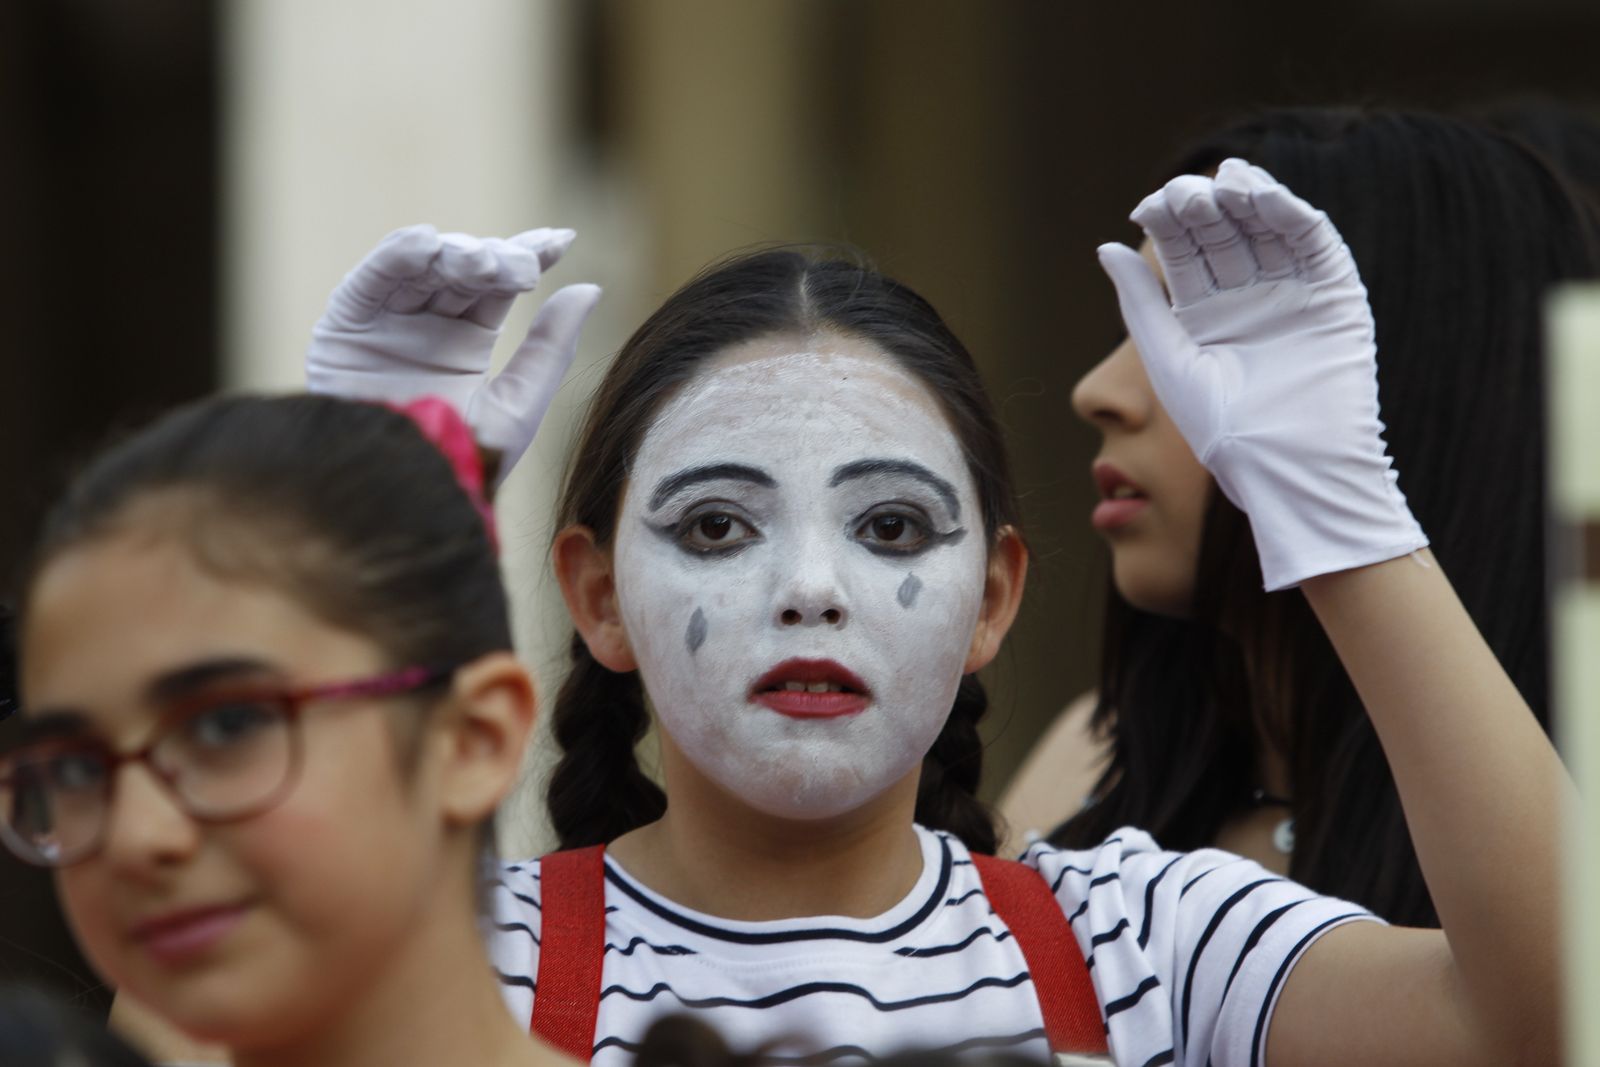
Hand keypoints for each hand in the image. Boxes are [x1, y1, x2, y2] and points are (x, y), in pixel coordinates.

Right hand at [307, 224, 600, 485]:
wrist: (403, 495)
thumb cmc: (462, 461)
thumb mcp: (518, 405)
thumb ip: (551, 348)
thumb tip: (591, 287)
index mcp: (466, 341)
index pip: (499, 284)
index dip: (528, 255)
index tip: (562, 240)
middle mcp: (426, 324)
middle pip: (464, 269)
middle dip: (495, 259)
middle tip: (520, 267)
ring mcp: (387, 321)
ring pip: (423, 267)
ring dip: (455, 253)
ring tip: (484, 261)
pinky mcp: (346, 324)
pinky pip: (372, 279)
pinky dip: (397, 255)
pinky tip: (426, 244)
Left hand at [1096, 158, 1425, 589]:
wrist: (1286, 466)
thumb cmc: (1222, 428)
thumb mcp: (1170, 357)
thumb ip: (1141, 302)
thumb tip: (1105, 246)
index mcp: (1207, 314)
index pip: (1186, 253)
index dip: (1169, 225)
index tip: (1147, 205)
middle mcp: (1249, 299)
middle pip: (1225, 234)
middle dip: (1205, 209)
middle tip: (1184, 192)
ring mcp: (1293, 294)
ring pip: (1269, 230)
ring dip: (1248, 201)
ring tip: (1225, 180)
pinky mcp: (1335, 296)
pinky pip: (1314, 245)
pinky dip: (1292, 216)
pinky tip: (1264, 197)